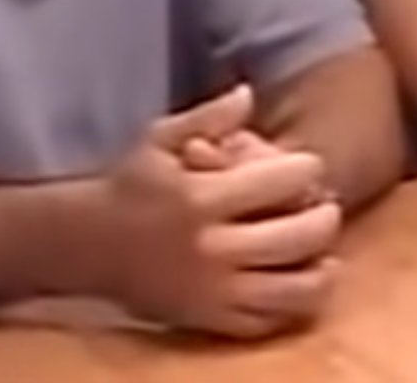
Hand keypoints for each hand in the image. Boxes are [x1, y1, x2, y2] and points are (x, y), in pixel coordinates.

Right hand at [94, 86, 342, 338]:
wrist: (89, 244)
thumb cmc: (131, 184)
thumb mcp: (159, 139)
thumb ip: (208, 118)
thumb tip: (248, 94)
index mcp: (200, 198)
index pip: (279, 183)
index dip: (305, 169)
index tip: (307, 165)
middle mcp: (210, 248)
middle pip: (297, 238)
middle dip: (324, 218)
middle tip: (327, 206)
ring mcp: (211, 291)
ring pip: (293, 291)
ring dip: (321, 270)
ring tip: (325, 252)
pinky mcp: (208, 320)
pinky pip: (267, 322)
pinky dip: (293, 305)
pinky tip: (297, 281)